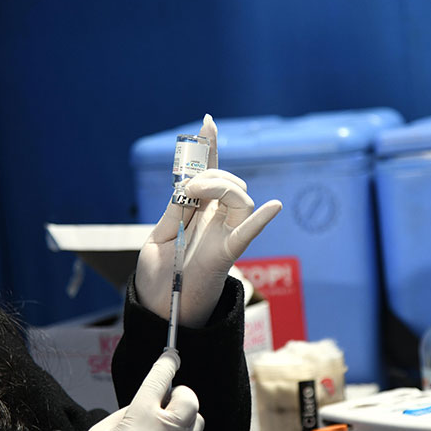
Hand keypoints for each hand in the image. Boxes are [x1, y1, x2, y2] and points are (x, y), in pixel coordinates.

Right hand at [67, 350, 203, 430]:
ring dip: (184, 419)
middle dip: (179, 394)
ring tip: (163, 428)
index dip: (166, 363)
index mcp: (140, 419)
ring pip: (197, 422)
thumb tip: (152, 401)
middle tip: (164, 400)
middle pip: (189, 399)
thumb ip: (130, 410)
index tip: (171, 355)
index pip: (160, 379)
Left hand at [136, 114, 281, 326]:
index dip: (208, 149)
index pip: (206, 174)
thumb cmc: (158, 276)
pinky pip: (247, 234)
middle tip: (188, 186)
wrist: (157, 308)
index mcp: (196, 213)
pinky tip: (274, 207)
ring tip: (196, 192)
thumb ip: (176, 210)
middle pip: (226, 182)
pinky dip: (260, 220)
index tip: (207, 122)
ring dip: (220, 185)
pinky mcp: (227, 254)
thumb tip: (187, 184)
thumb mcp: (160, 235)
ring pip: (239, 198)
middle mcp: (215, 220)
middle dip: (208, 172)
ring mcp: (224, 235)